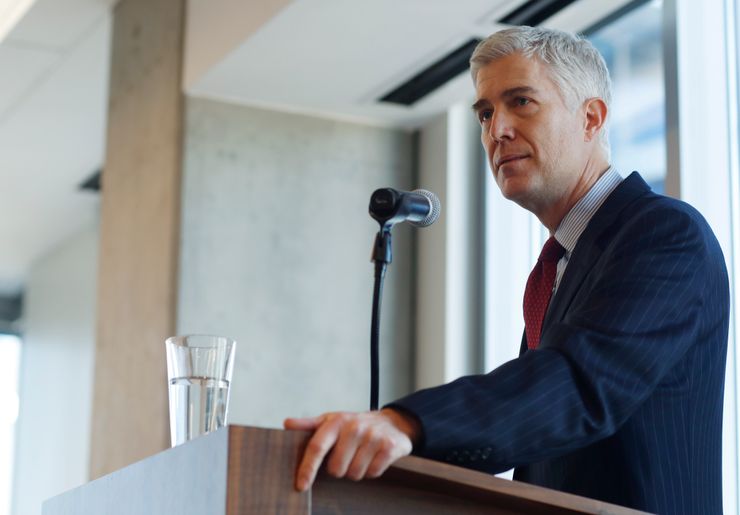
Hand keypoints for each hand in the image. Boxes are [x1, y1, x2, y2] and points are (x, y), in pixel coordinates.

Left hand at [283, 408, 419, 490]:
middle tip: (346, 457)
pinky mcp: (389, 447)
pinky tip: (373, 458)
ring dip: (356, 471)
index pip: (316, 447)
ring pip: (354, 474)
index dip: (307, 468)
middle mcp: (354, 427)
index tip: (301, 486)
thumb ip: (308, 424)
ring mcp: (373, 436)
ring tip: (360, 456)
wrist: (391, 422)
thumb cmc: (355, 424)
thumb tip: (286, 424)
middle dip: (339, 469)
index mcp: (336, 421)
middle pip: (336, 468)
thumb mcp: (332, 420)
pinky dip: (371, 471)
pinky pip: (372, 473)